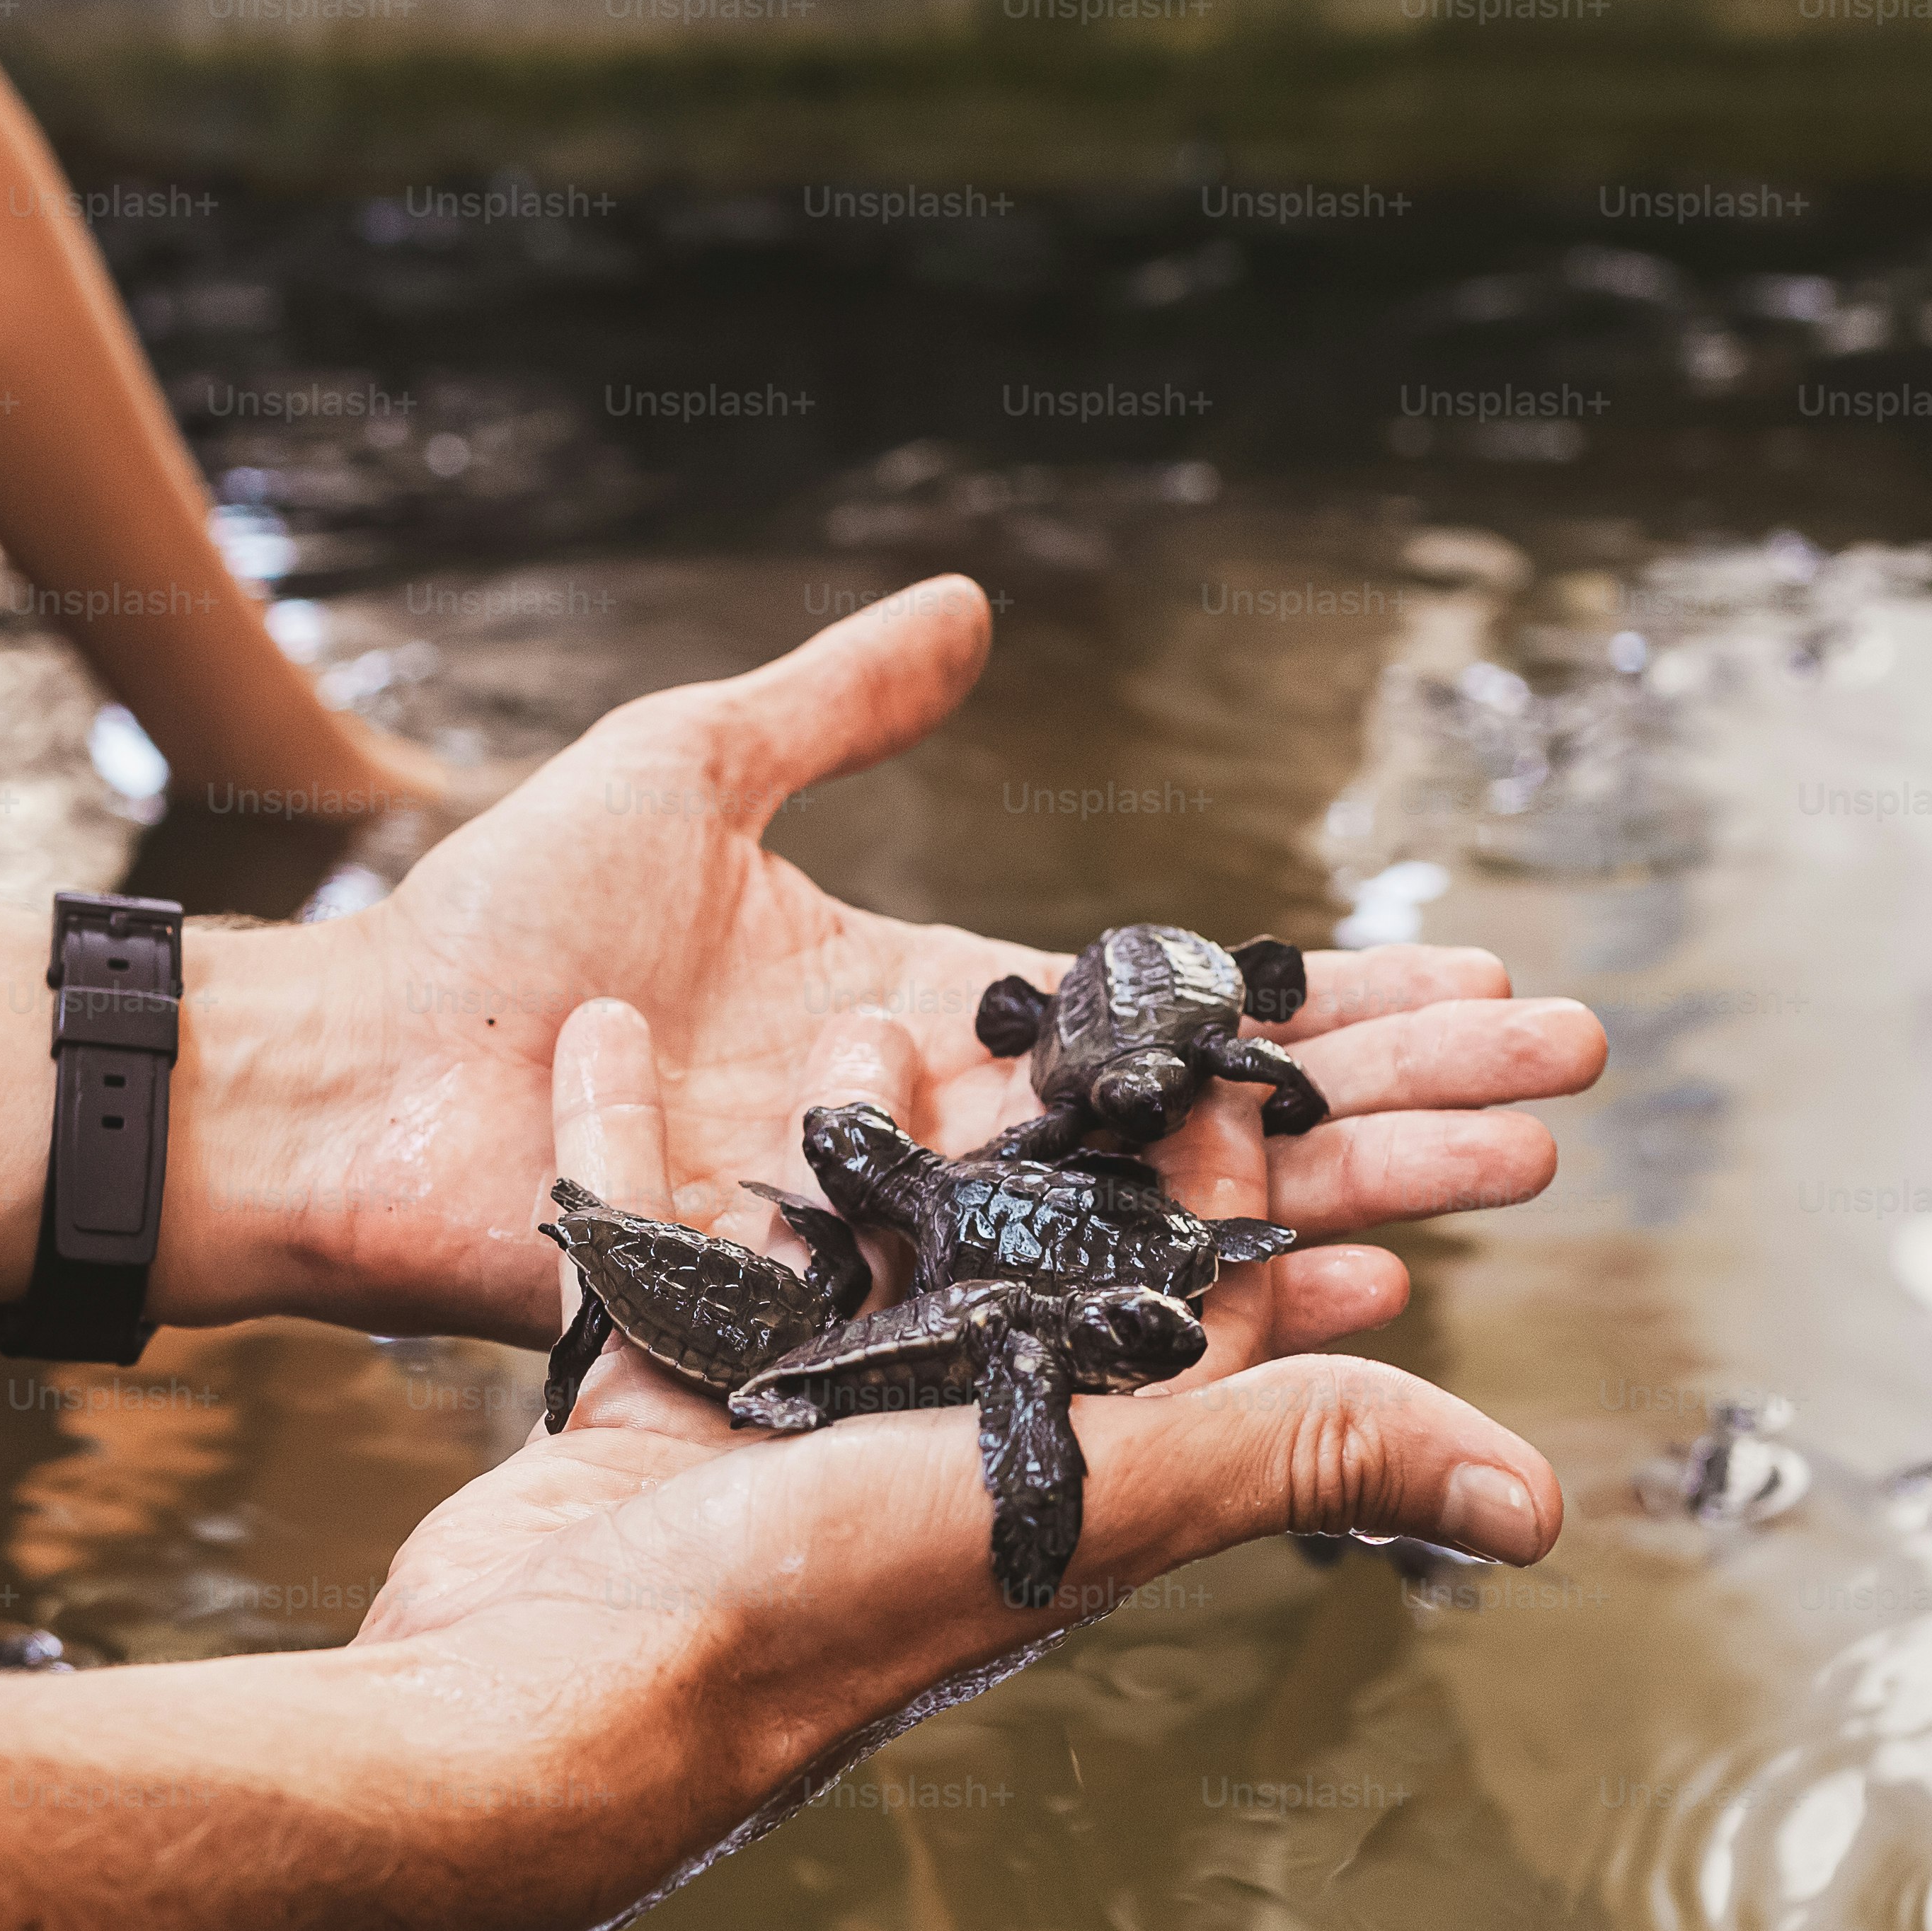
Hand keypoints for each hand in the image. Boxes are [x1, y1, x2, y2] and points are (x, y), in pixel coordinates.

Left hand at [166, 578, 1606, 1341]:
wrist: (361, 1077)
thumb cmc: (494, 925)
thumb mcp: (690, 770)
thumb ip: (840, 698)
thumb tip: (975, 604)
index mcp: (943, 1022)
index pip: (1180, 1014)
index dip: (1330, 996)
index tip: (1481, 975)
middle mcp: (966, 1150)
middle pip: (1229, 1127)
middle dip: (1406, 1102)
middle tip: (1571, 1093)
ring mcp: (929, 1248)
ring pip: (1187, 1229)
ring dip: (1361, 1195)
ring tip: (1514, 1177)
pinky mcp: (872, 1326)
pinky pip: (1072, 1324)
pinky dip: (1215, 1310)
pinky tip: (1350, 1297)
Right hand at [336, 999, 1559, 1930]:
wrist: (549, 1704)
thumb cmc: (820, 1612)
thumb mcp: (1095, 1500)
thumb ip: (1300, 1459)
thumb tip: (1537, 1504)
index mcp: (1050, 1456)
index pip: (1182, 1293)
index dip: (1235, 1173)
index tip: (1255, 1040)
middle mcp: (925, 1439)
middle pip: (1006, 1240)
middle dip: (1035, 1117)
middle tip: (1059, 994)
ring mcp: (774, 1426)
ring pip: (828, 1238)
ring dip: (841, 1129)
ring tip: (849, 1028)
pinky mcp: (641, 1406)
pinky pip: (649, 1246)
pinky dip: (626, 1138)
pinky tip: (611, 1037)